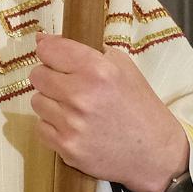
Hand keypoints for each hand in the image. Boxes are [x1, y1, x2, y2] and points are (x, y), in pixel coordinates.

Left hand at [30, 34, 188, 191]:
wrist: (156, 153)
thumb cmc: (139, 105)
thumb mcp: (122, 67)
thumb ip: (83, 49)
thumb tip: (41, 38)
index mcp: (97, 70)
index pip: (48, 50)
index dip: (50, 52)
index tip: (56, 57)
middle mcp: (81, 95)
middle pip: (37, 75)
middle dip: (51, 78)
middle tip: (70, 86)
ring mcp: (71, 124)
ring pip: (37, 101)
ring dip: (52, 103)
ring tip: (76, 109)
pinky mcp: (66, 147)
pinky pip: (41, 127)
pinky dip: (54, 126)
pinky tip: (75, 127)